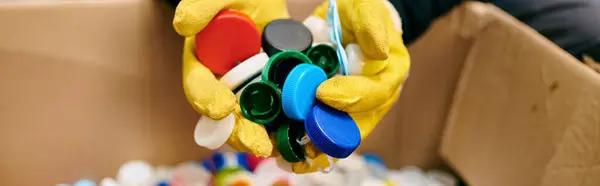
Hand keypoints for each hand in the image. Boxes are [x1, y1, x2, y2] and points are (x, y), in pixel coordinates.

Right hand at [176, 0, 288, 155]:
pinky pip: (278, 113)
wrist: (265, 2)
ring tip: (276, 147)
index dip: (206, 99)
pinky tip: (297, 133)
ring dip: (263, 136)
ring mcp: (250, 89)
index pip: (198, 85)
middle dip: (238, 131)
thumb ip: (202, 7)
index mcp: (203, 63)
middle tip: (254, 142)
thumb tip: (183, 24)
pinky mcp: (274, 90)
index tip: (220, 109)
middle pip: (225, 115)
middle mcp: (224, 82)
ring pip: (252, 120)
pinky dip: (286, 125)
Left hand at [290, 0, 410, 172]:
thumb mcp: (367, 9)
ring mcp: (356, 110)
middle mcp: (375, 99)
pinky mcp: (336, 112)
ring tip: (291, 156)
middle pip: (357, 127)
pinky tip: (287, 156)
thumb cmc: (360, 14)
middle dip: (330, 137)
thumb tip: (379, 52)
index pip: (373, 93)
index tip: (322, 94)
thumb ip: (372, 26)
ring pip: (340, 138)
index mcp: (389, 75)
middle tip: (303, 141)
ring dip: (316, 148)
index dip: (349, 96)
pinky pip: (325, 135)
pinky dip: (307, 146)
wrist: (349, 21)